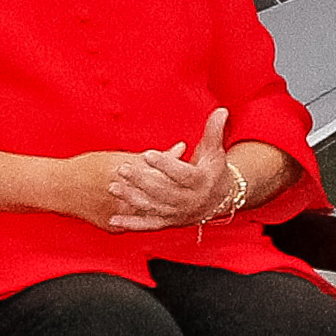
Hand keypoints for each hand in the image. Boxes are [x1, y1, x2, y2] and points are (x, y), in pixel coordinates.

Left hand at [100, 110, 244, 229]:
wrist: (221, 200)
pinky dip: (131, 224)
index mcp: (199, 181)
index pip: (181, 174)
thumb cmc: (214, 170)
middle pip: (163, 192)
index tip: (147, 154)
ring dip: (132, 198)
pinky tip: (113, 220)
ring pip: (153, 207)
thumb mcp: (215, 151)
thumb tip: (222, 110)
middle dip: (141, 181)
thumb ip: (214, 130)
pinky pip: (148, 225)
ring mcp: (177, 214)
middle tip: (123, 168)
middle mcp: (188, 201)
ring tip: (113, 186)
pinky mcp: (168, 222)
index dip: (164, 164)